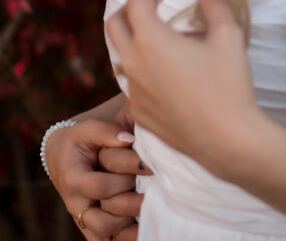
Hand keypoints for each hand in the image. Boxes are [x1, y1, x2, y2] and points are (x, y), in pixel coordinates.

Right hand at [45, 117, 147, 238]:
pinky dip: (123, 238)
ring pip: (103, 236)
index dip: (124, 179)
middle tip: (151, 192)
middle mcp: (75, 204)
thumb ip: (107, 132)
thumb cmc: (79, 141)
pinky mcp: (88, 227)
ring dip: (128, 228)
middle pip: (102, 221)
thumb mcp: (88, 129)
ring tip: (148, 209)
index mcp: (73, 179)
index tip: (147, 166)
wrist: (61, 158)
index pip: (100, 187)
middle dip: (130, 207)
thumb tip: (129, 140)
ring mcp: (81, 218)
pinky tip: (141, 226)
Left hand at [105, 0, 266, 181]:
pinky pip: (133, 82)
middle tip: (149, 0)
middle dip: (128, 7)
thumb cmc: (228, 83)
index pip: (135, 1)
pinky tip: (166, 71)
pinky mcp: (140, 114)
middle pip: (115, 26)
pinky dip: (143, 67)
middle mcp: (134, 64)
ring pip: (122, 56)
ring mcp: (134, 92)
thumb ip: (214, 2)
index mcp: (151, 40)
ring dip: (135, 38)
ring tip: (161, 35)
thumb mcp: (227, 35)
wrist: (227, 139)